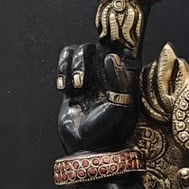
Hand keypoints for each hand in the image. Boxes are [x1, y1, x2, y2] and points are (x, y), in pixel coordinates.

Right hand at [55, 39, 139, 155]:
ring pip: (81, 50)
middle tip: (82, 81)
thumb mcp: (121, 105)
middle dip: (86, 60)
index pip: (124, 51)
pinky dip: (63, 69)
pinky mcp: (74, 82)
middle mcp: (108, 74)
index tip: (108, 41)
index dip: (118, 41)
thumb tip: (110, 57)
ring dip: (74, 65)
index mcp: (125, 78)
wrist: (86, 147)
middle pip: (98, 45)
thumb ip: (120, 80)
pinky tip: (64, 88)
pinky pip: (67, 60)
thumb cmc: (108, 130)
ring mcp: (91, 77)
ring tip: (75, 87)